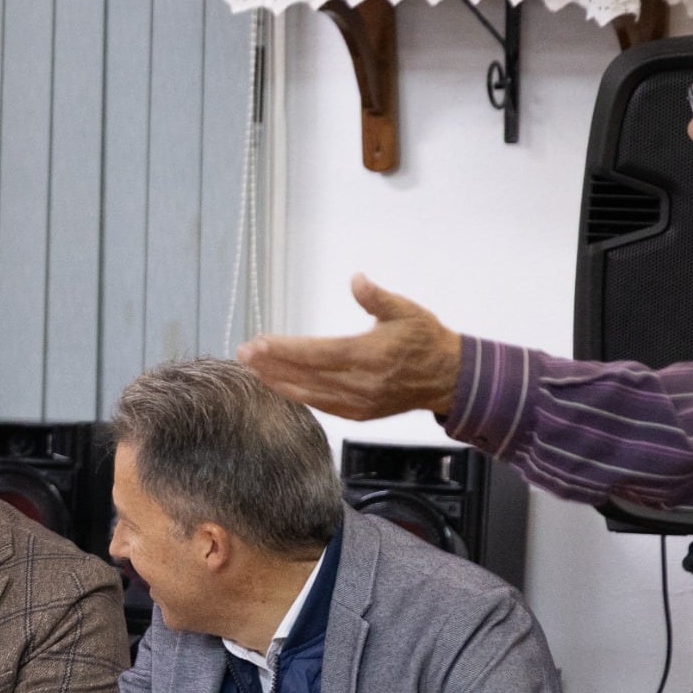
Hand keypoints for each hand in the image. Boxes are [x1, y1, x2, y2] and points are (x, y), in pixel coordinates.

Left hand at [236, 274, 463, 420]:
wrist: (449, 378)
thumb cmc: (425, 338)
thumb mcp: (406, 310)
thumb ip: (377, 297)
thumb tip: (356, 279)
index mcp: (372, 354)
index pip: (317, 353)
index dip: (284, 349)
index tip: (256, 343)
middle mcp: (363, 382)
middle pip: (307, 374)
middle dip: (271, 364)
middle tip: (243, 353)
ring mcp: (360, 402)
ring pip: (309, 393)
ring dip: (278, 381)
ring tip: (252, 368)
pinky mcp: (360, 414)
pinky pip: (321, 405)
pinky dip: (297, 394)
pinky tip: (278, 384)